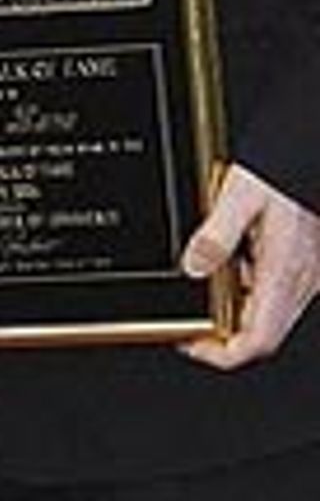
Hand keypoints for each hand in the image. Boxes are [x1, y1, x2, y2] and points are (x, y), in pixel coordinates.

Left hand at [179, 161, 319, 368]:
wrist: (312, 147)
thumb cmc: (284, 167)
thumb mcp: (240, 195)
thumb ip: (215, 236)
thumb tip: (193, 267)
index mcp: (283, 271)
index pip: (256, 340)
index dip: (221, 353)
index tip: (192, 342)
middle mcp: (302, 278)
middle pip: (264, 333)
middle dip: (226, 334)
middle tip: (194, 318)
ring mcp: (309, 271)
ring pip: (273, 313)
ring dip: (238, 307)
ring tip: (209, 281)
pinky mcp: (310, 258)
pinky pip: (280, 288)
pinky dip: (253, 284)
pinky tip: (237, 255)